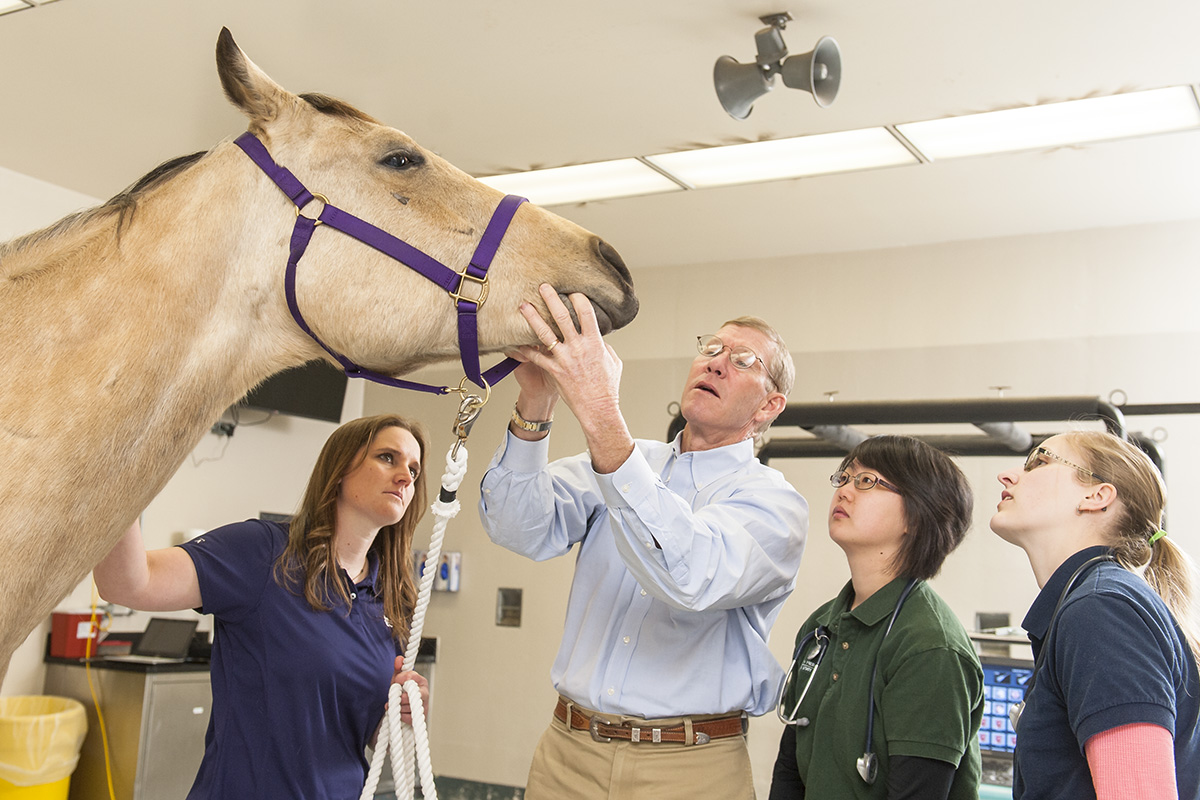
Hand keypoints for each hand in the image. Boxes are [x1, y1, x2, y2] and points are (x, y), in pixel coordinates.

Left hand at [389, 657, 428, 724]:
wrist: (403, 710)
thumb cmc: (402, 692)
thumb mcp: (398, 680)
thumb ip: (398, 668)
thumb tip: (398, 659)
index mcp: (421, 681)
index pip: (411, 676)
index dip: (400, 678)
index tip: (396, 681)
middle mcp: (425, 693)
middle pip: (412, 693)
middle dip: (400, 696)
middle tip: (395, 695)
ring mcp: (424, 706)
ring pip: (407, 706)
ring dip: (398, 706)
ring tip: (395, 704)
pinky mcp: (420, 719)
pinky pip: (407, 717)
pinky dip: (400, 715)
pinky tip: (398, 712)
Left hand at [514, 284, 622, 424]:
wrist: (597, 408)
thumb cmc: (607, 387)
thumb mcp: (613, 361)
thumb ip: (604, 346)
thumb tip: (599, 338)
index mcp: (594, 342)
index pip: (586, 312)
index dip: (578, 298)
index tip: (572, 291)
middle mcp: (578, 347)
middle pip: (562, 317)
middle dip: (552, 299)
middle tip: (543, 287)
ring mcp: (564, 359)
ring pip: (545, 333)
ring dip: (533, 317)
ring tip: (524, 305)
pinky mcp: (554, 371)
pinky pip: (536, 356)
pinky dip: (525, 349)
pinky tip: (516, 341)